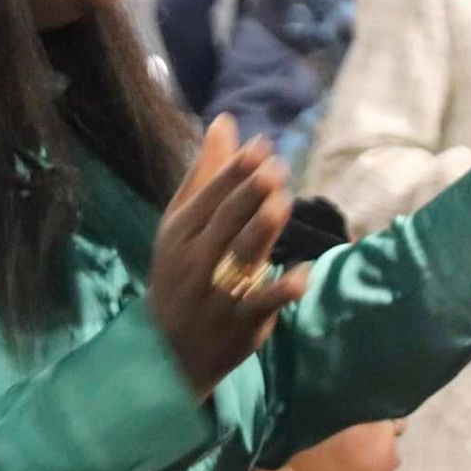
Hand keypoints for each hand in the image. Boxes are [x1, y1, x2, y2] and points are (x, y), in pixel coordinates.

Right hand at [149, 115, 310, 400]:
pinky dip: (280, 290)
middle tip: (277, 167)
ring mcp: (216, 293)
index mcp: (180, 232)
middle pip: (224, 223)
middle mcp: (195, 260)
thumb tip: (224, 121)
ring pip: (239, 258)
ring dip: (261, 232)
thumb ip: (206, 174)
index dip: (235, 171)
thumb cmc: (180, 272)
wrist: (168, 349)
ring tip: (282, 204)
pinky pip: (260, 304)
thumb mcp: (183, 223)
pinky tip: (302, 274)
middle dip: (250, 194)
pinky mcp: (239, 323)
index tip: (262, 146)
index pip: (209, 197)